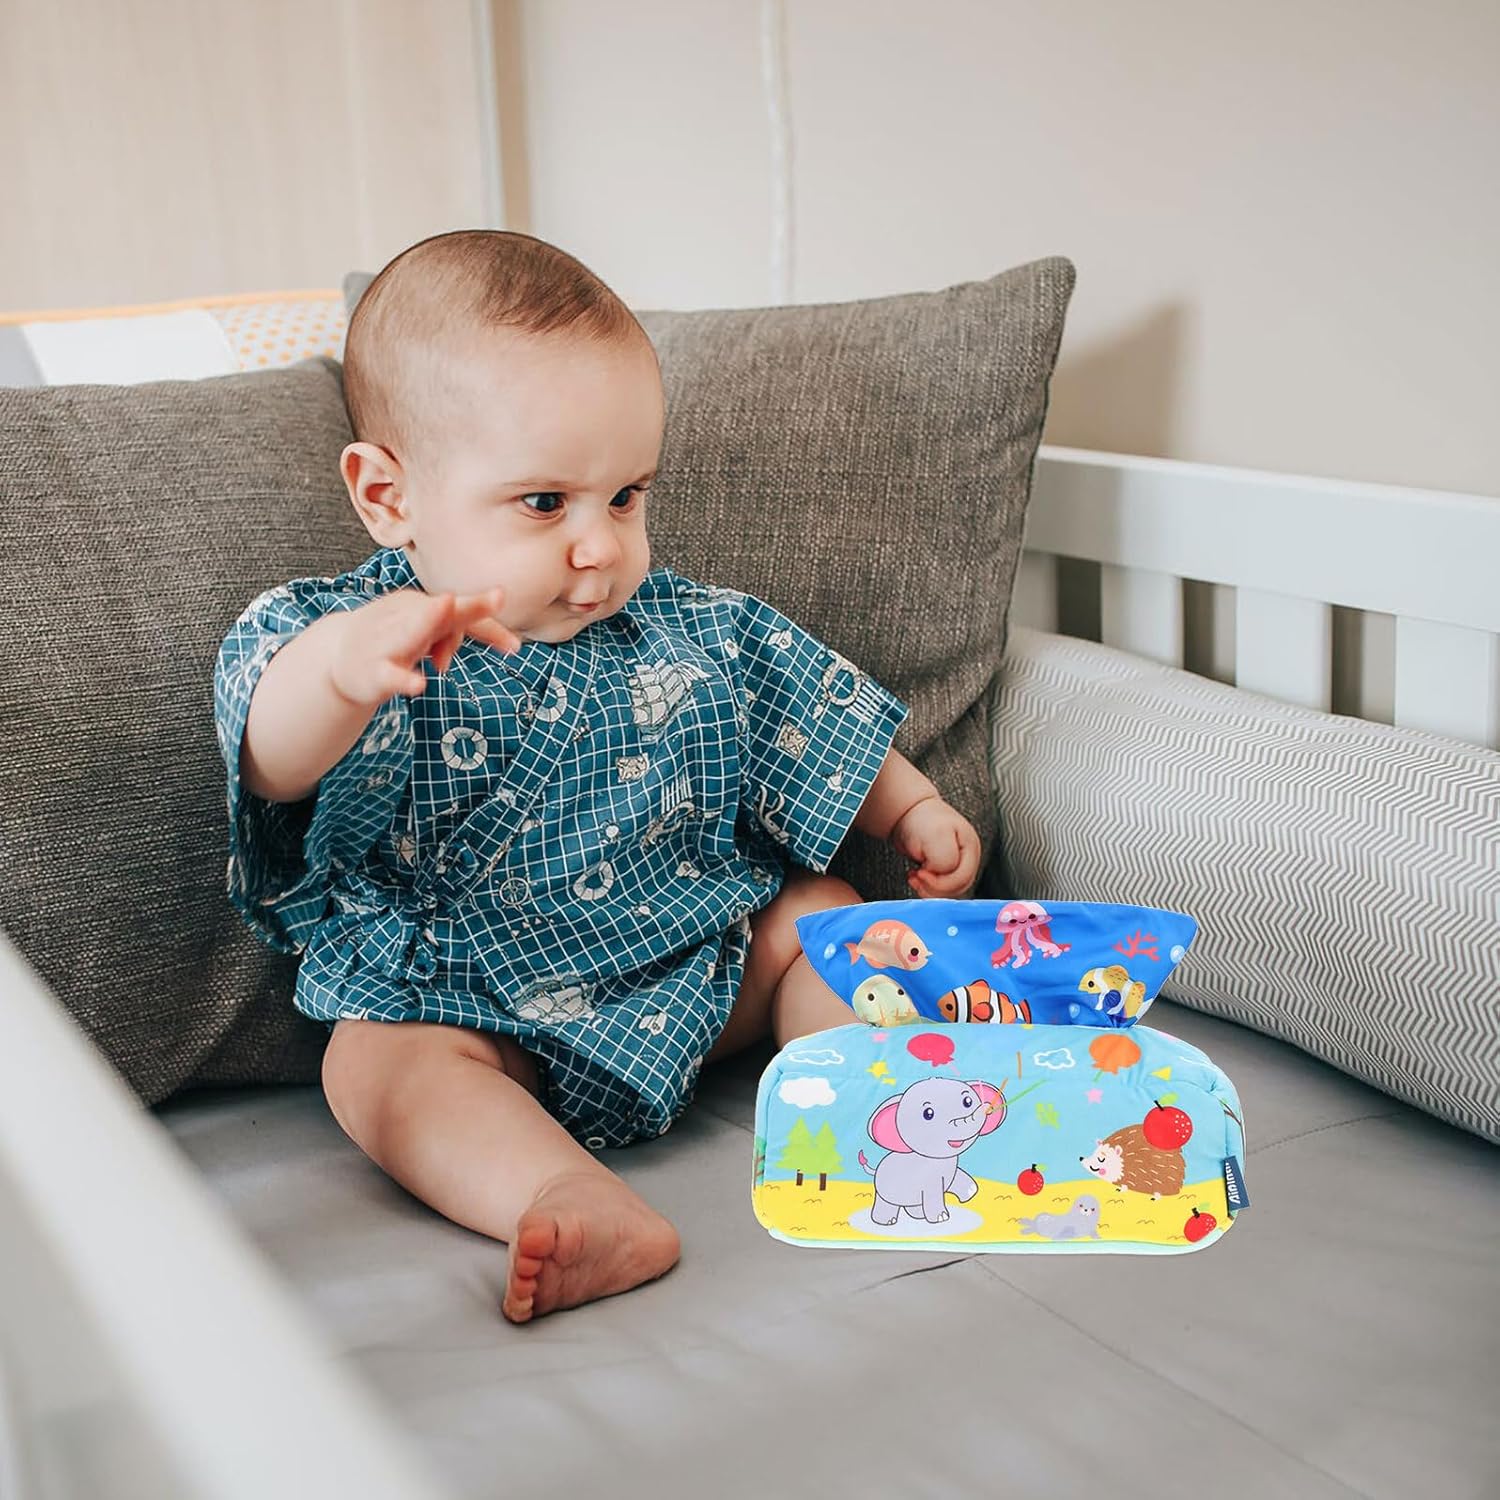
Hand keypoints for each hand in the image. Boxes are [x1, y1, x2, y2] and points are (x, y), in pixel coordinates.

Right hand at [329, 587, 519, 708]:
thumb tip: (514, 643)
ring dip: (428, 619)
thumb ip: (464, 635)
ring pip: (411, 631)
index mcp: (423, 609)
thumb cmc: (394, 640)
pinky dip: (404, 679)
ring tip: (447, 605)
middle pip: (441, 613)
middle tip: (498, 597)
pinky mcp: (375, 670)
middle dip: (468, 606)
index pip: (460, 615)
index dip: (490, 629)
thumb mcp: (430, 634)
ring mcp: (388, 642)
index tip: (515, 648)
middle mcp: (407, 618)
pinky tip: (419, 685)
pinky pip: (390, 674)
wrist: (337, 656)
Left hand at [889, 794, 981, 897]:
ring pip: (949, 890)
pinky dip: (927, 887)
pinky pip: (940, 888)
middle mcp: (967, 858)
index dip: (941, 882)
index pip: (962, 878)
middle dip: (934, 888)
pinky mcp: (945, 870)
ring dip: (929, 889)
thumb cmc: (923, 819)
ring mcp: (957, 864)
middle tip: (916, 877)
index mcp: (971, 848)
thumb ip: (945, 860)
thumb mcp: (936, 836)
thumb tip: (942, 876)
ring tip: (914, 877)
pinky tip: (915, 877)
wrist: (908, 812)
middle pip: (958, 887)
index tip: (920, 872)